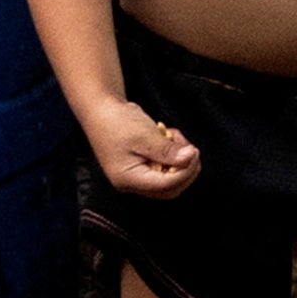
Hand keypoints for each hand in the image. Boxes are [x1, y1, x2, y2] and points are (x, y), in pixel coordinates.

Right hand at [80, 91, 201, 197]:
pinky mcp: (140, 166)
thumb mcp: (145, 136)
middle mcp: (131, 182)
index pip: (165, 186)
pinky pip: (163, 168)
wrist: (102, 109)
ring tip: (174, 136)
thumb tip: (190, 158)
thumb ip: (167, 151)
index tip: (194, 152)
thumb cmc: (118, 122)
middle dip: (185, 169)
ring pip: (169, 179)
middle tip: (190, 148)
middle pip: (169, 188)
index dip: (185, 171)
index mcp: (128, 178)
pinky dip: (172, 155)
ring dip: (179, 160)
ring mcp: (135, 175)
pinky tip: (168, 136)